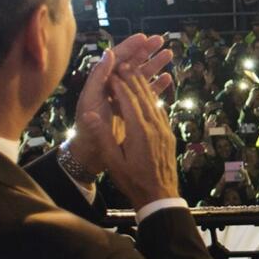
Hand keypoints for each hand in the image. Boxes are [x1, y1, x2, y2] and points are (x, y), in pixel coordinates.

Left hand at [70, 33, 173, 170]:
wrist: (90, 152)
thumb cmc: (86, 127)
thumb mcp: (90, 99)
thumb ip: (98, 76)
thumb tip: (109, 53)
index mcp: (101, 81)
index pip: (117, 58)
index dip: (130, 47)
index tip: (143, 38)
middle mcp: (113, 86)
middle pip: (131, 64)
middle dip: (146, 51)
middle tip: (160, 40)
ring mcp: (124, 97)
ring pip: (141, 77)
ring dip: (155, 65)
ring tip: (169, 54)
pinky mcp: (132, 109)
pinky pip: (146, 94)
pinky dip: (157, 86)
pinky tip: (168, 78)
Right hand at [79, 55, 179, 209]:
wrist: (160, 196)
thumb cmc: (133, 181)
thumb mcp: (114, 162)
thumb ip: (103, 137)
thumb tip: (90, 115)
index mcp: (139, 131)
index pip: (129, 100)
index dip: (120, 84)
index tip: (112, 71)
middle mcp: (154, 126)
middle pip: (143, 96)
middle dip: (133, 78)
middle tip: (124, 63)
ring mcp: (164, 130)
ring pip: (154, 102)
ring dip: (144, 86)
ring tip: (136, 72)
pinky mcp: (169, 135)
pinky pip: (161, 111)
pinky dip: (153, 99)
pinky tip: (149, 95)